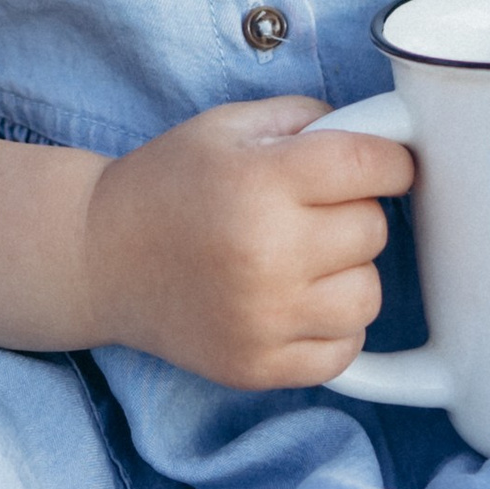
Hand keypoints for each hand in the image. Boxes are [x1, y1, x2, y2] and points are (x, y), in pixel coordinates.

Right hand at [84, 100, 413, 390]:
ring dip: (348, 273)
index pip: (373, 166)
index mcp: (260, 182)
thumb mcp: (231, 125)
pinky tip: (294, 300)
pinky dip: (331, 326)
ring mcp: (263, 319)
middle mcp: (266, 254)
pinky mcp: (258, 368)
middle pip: (374, 230)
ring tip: (301, 259)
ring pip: (369, 295)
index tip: (382, 165)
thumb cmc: (170, 183)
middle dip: (353, 212)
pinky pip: (344, 349)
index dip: (390, 161)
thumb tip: (387, 134)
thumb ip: (312, 120)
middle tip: (310, 210)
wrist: (99, 257)